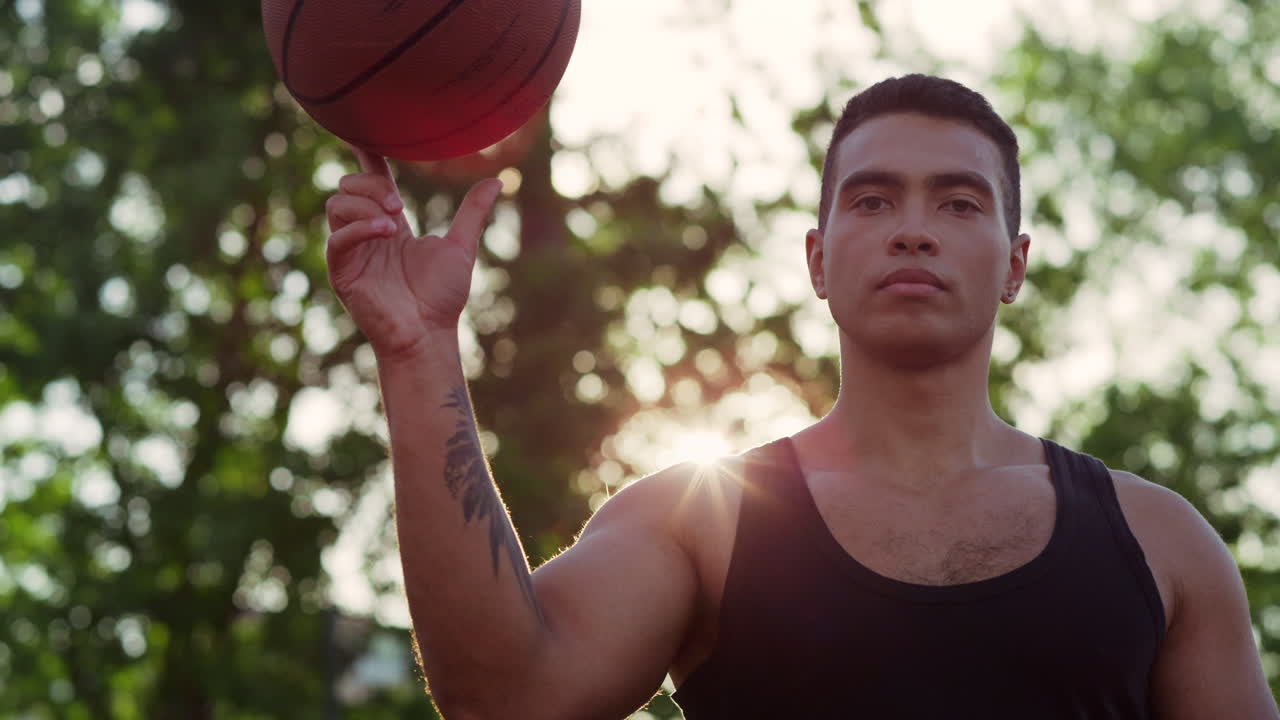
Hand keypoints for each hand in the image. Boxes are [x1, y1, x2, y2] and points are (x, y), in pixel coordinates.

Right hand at [324, 145, 501, 360]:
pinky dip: (359, 228)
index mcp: (389, 226)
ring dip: (365, 204)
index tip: (365, 136)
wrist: (429, 334)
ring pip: (336, 205)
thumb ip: (472, 213)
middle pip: (347, 186)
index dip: (367, 157)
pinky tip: (386, 232)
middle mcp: (366, 235)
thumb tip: (497, 181)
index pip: (371, 181)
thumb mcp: (461, 247)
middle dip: (370, 185)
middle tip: (397, 204)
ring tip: (394, 220)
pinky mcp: (342, 271)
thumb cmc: (441, 297)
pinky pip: (337, 238)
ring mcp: (351, 252)